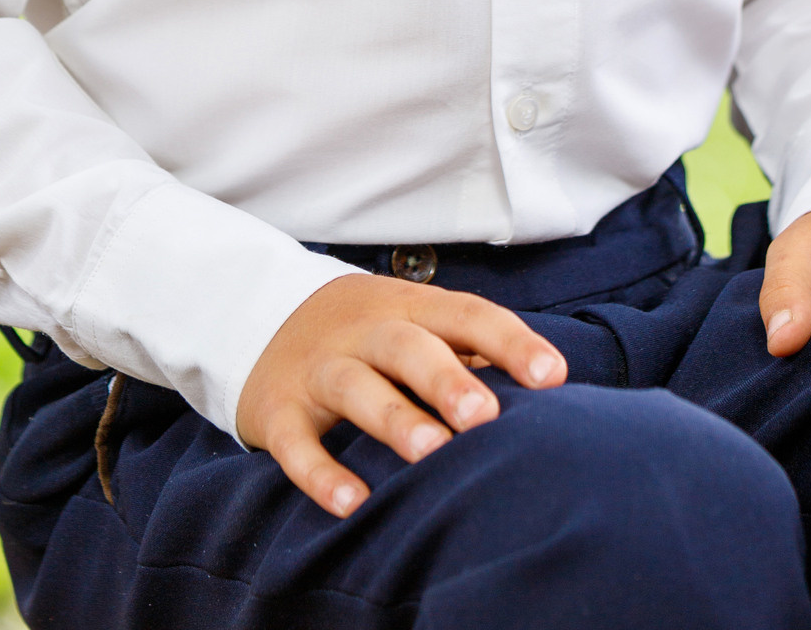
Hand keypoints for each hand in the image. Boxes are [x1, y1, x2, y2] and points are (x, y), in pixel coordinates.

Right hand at [237, 272, 566, 515]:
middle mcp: (363, 331)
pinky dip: (321, 473)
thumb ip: (465, 352)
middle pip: (408, 345)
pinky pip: (298, 444)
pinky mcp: (279, 411)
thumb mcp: (411, 324)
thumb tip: (544, 394)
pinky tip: (353, 504)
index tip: (553, 375)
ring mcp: (319, 369)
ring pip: (355, 386)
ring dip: (395, 418)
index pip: (466, 314)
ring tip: (431, 452)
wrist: (257, 316)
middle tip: (485, 415)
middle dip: (447, 378)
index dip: (510, 342)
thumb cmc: (367, 336)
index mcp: (408, 307)